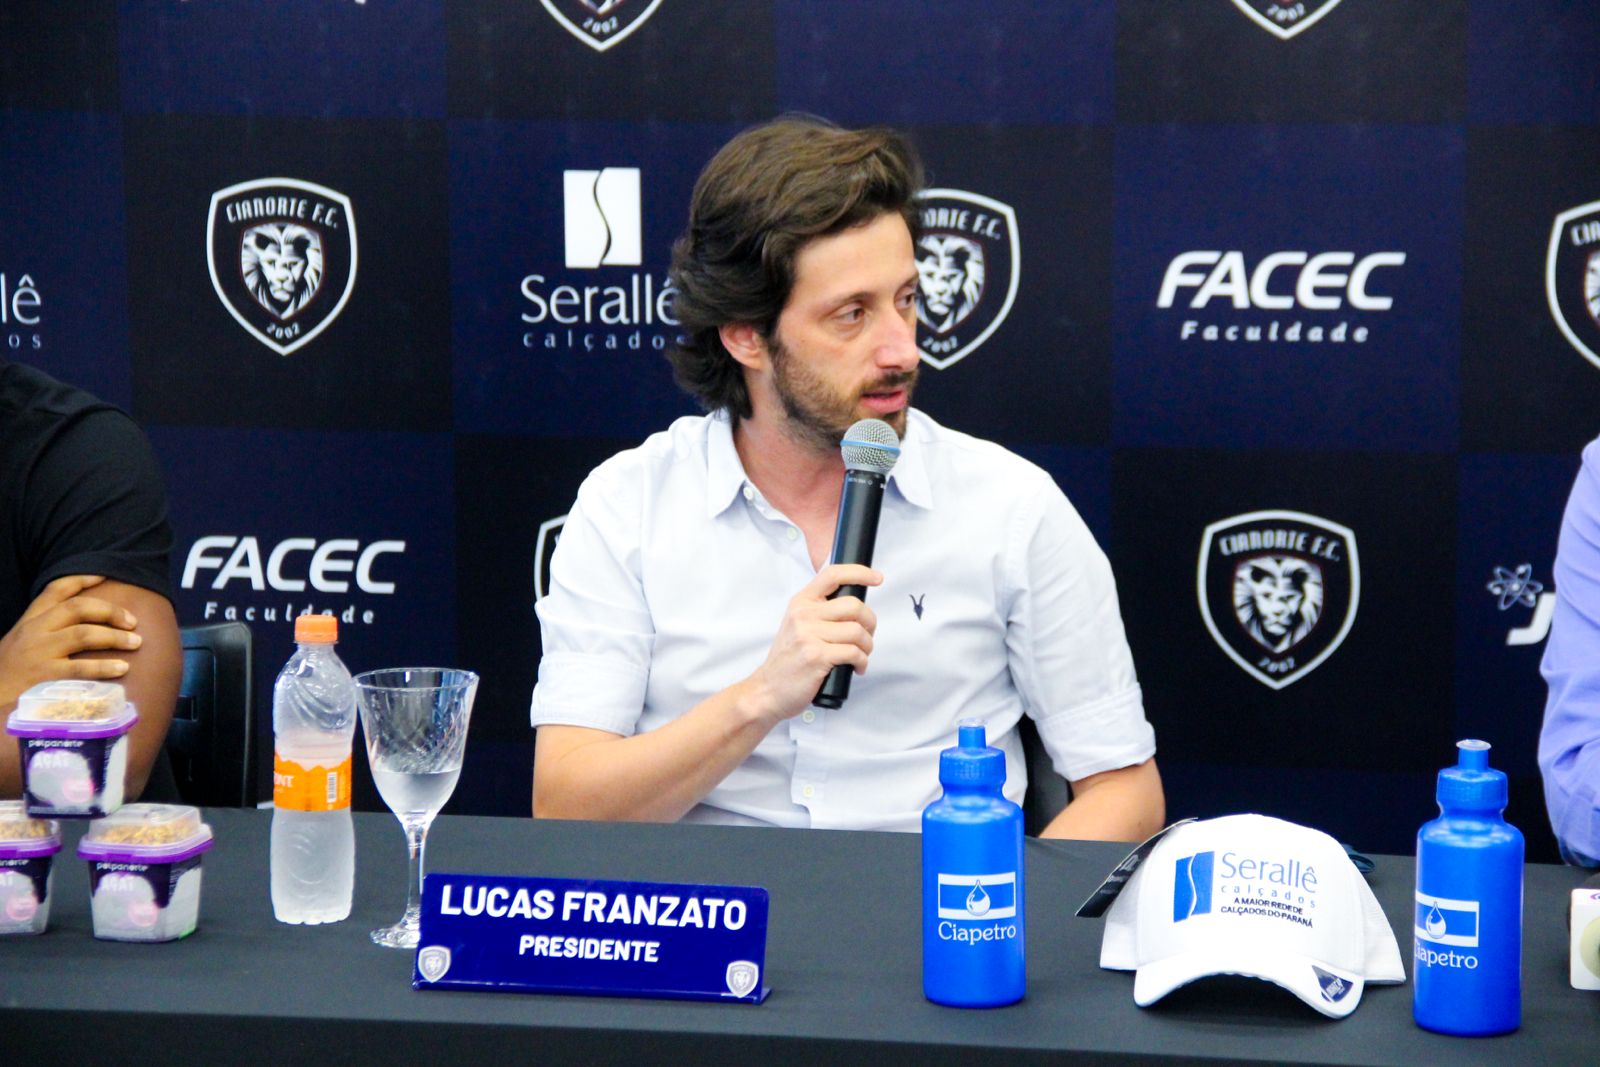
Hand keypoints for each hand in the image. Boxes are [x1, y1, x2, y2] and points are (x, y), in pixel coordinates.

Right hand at [0, 575, 141, 711]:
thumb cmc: (10, 672)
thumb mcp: (21, 642)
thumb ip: (48, 629)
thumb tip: (91, 622)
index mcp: (29, 621)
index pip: (55, 590)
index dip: (81, 579)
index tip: (104, 575)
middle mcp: (34, 632)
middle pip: (77, 608)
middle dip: (110, 611)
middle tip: (133, 621)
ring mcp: (38, 653)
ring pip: (84, 634)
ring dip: (115, 637)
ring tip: (136, 642)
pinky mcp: (43, 677)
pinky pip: (80, 668)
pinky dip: (104, 667)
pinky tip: (122, 668)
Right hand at [742, 564, 880, 725]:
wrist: (768, 690)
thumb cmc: (789, 659)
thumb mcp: (797, 625)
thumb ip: (819, 611)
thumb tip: (855, 606)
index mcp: (801, 602)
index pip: (833, 574)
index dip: (859, 572)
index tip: (877, 577)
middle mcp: (803, 614)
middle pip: (854, 606)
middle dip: (870, 622)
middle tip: (868, 635)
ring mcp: (809, 635)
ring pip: (857, 631)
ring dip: (867, 646)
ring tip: (861, 655)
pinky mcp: (816, 656)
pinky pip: (854, 652)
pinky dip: (862, 661)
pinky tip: (857, 667)